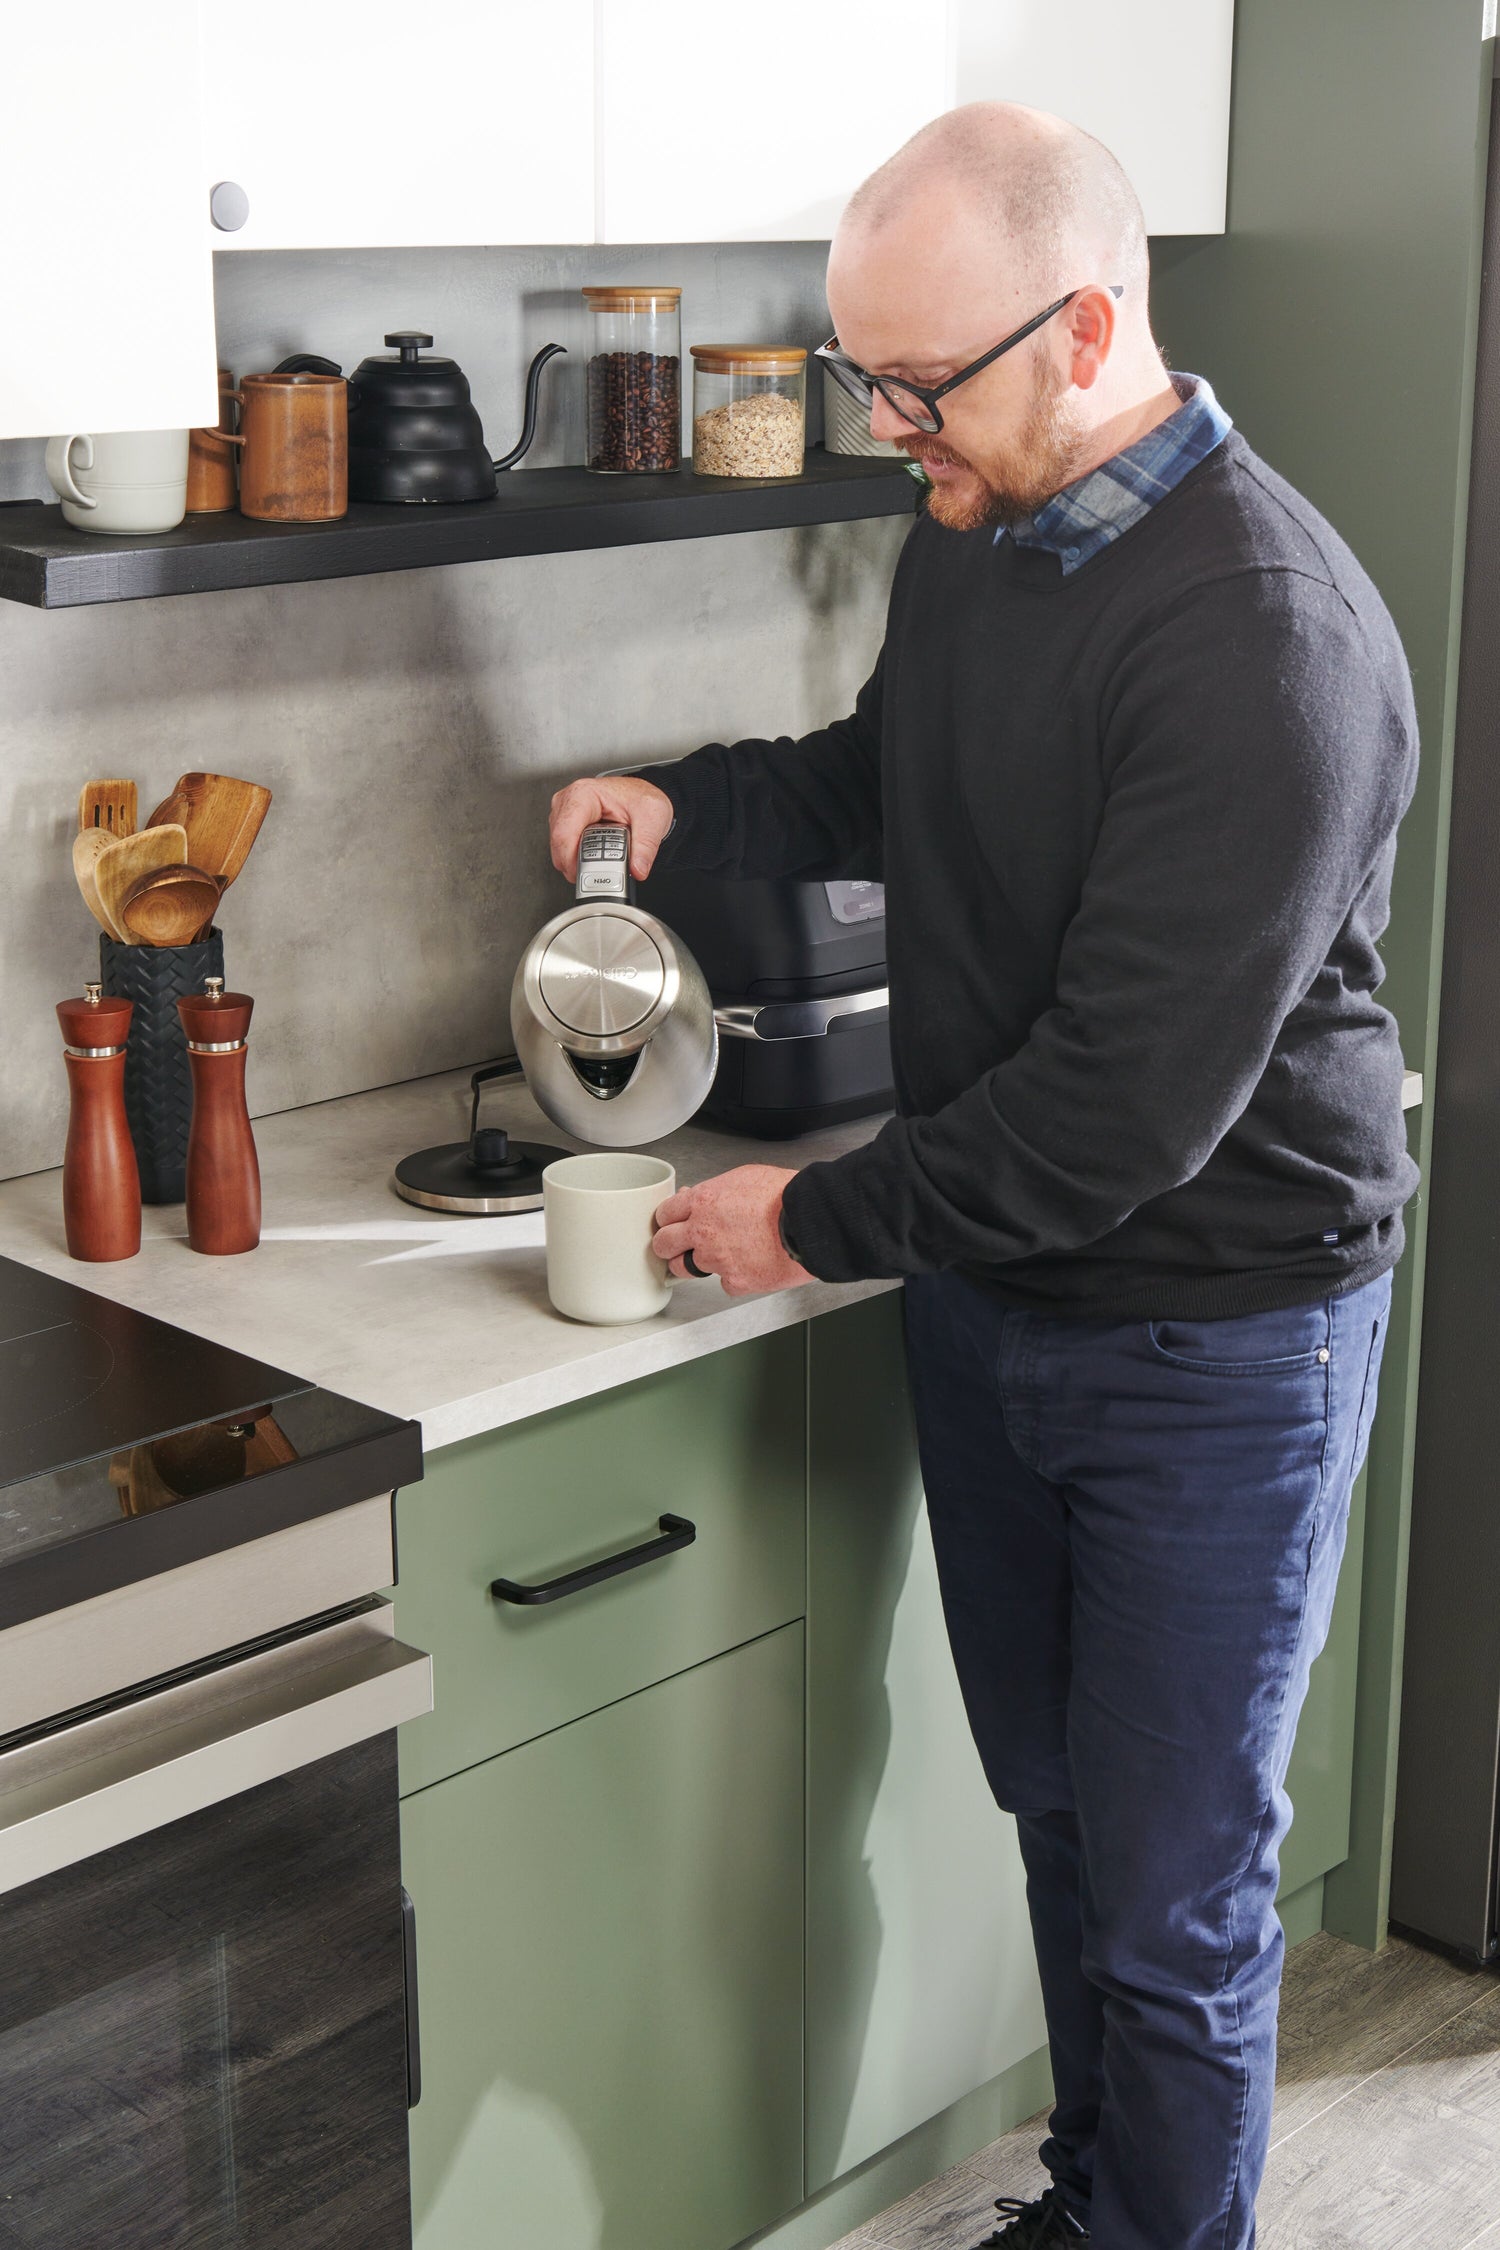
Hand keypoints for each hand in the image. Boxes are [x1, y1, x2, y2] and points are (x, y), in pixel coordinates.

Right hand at [549, 773, 675, 882]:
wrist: (640, 796)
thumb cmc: (640, 798)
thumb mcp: (652, 819)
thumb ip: (646, 846)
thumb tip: (637, 869)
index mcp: (583, 794)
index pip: (564, 834)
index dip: (571, 861)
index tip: (587, 876)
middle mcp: (568, 801)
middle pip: (559, 845)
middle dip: (578, 864)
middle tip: (602, 870)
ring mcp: (563, 813)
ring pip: (559, 850)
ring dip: (579, 862)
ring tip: (603, 859)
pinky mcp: (565, 824)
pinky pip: (564, 850)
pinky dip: (578, 858)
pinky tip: (595, 856)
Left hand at [652, 1167, 813, 1297]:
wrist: (810, 1219)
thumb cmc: (784, 1195)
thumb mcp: (743, 1177)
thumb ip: (715, 1190)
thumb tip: (701, 1196)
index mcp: (703, 1201)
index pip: (664, 1213)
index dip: (667, 1220)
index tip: (671, 1224)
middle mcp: (703, 1231)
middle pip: (663, 1245)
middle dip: (668, 1246)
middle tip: (676, 1247)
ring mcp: (716, 1259)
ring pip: (686, 1269)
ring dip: (696, 1265)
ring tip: (717, 1258)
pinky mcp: (735, 1281)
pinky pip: (725, 1283)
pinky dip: (734, 1277)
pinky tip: (749, 1266)